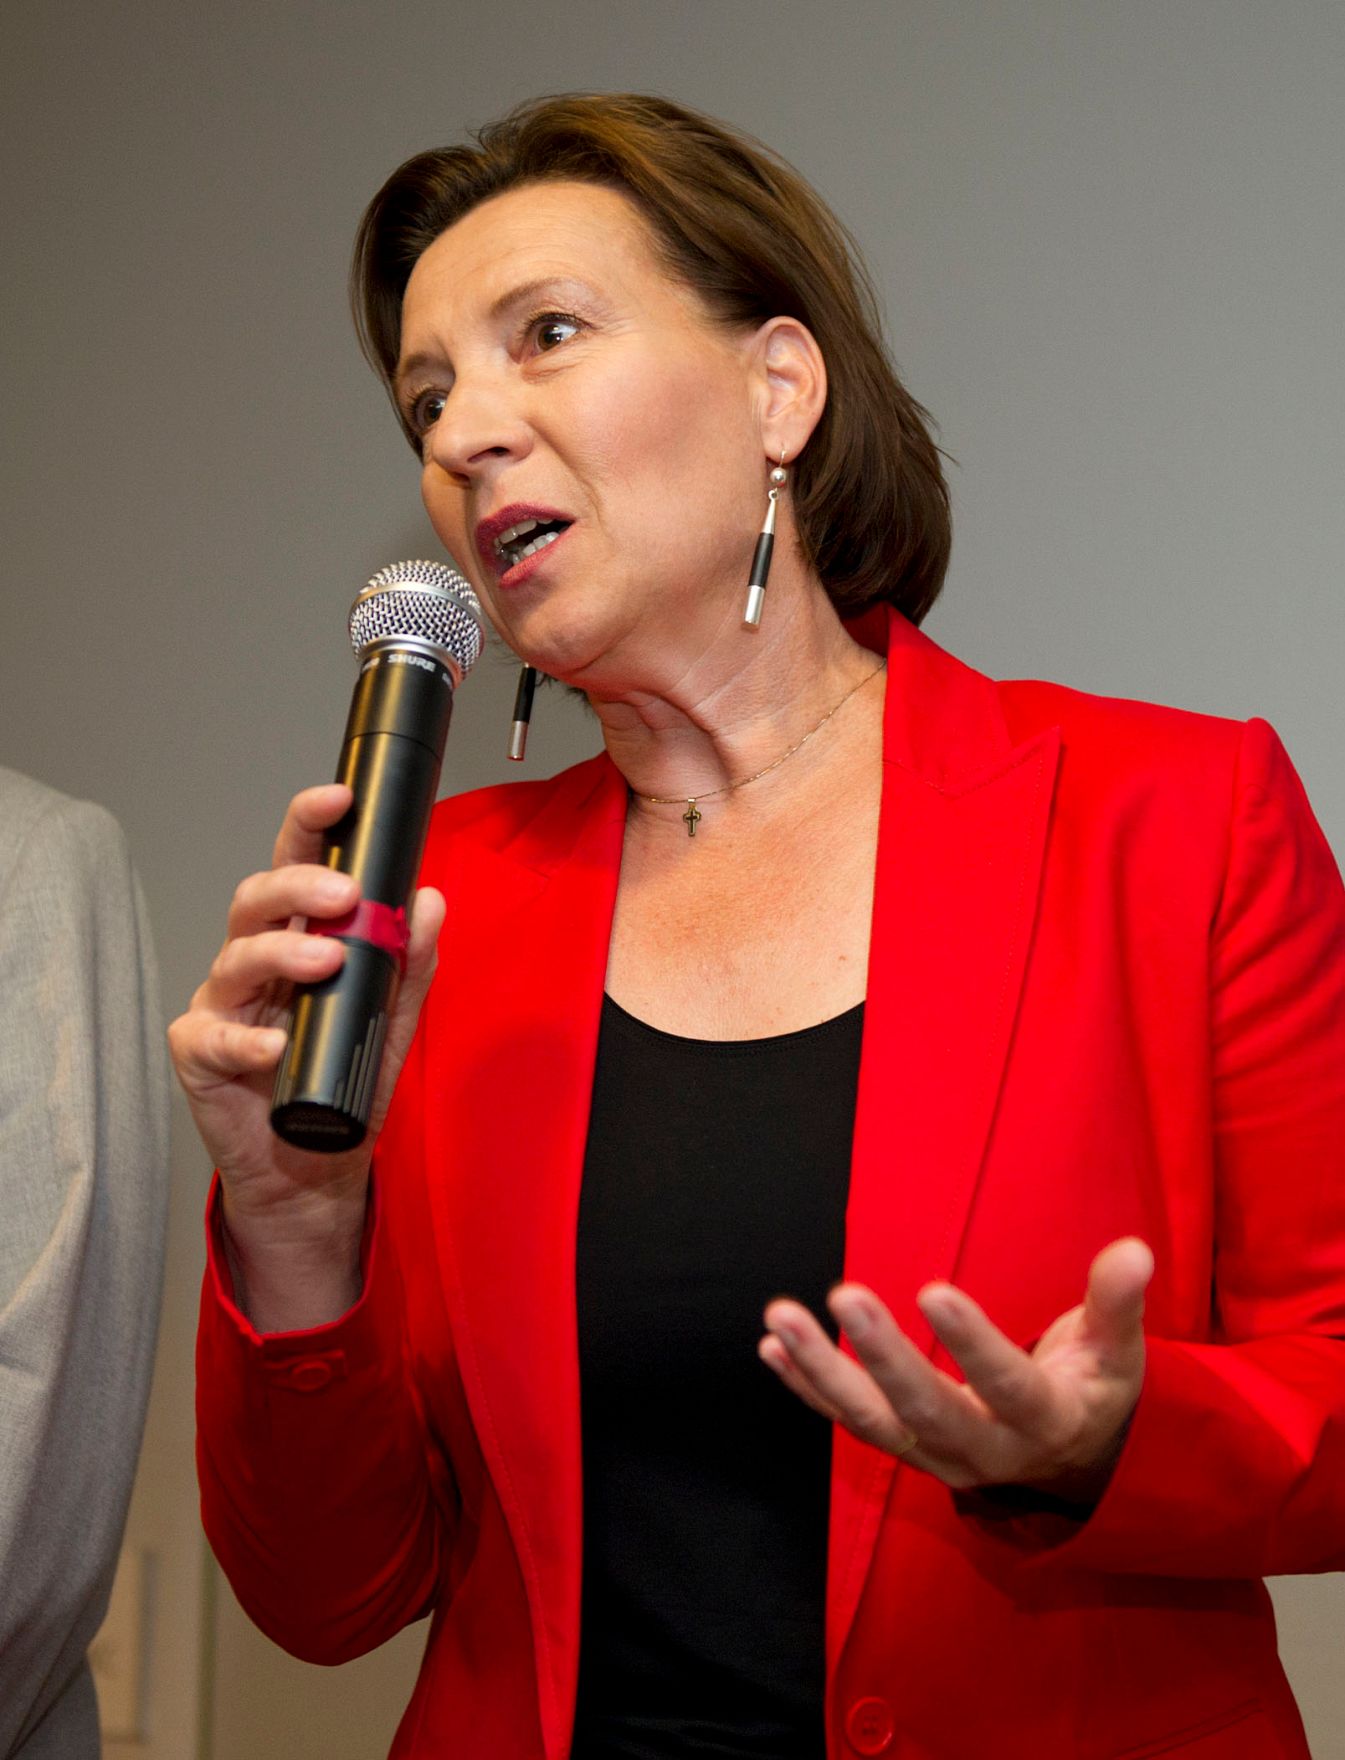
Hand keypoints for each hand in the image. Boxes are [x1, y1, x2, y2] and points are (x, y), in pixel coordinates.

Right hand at [168, 783, 443, 1319]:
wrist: (316, 1165)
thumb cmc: (344, 1081)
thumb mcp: (391, 1018)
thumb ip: (411, 962)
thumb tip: (429, 899)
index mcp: (297, 938)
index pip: (296, 867)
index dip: (309, 826)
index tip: (339, 797)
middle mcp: (253, 961)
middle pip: (256, 900)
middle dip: (299, 887)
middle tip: (345, 896)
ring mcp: (222, 1004)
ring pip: (235, 958)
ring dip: (282, 955)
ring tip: (326, 962)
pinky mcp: (198, 1053)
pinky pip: (213, 1036)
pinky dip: (246, 1040)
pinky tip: (275, 1046)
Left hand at [760, 1237, 1152, 1502]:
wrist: (1074, 1461)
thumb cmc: (1095, 1390)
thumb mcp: (1118, 1353)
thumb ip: (1117, 1304)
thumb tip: (1134, 1250)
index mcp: (1045, 1423)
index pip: (1009, 1387)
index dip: (972, 1345)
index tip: (932, 1290)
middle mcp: (986, 1452)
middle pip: (928, 1412)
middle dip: (882, 1358)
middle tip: (844, 1293)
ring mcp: (938, 1458)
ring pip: (873, 1423)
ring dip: (821, 1371)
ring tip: (779, 1318)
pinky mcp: (906, 1450)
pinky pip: (850, 1423)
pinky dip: (808, 1388)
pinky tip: (770, 1348)